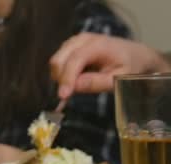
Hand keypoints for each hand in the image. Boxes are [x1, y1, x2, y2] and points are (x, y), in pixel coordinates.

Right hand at [50, 33, 170, 97]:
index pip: (74, 61)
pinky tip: (76, 78)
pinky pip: (58, 61)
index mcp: (97, 45)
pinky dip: (62, 73)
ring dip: (61, 76)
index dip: (66, 79)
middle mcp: (83, 39)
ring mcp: (75, 41)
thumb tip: (75, 86)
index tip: (62, 96)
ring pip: (56, 61)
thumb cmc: (129, 66)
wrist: (135, 54)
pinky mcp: (70, 46)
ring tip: (77, 85)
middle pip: (58, 60)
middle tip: (70, 94)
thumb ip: (97, 83)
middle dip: (60, 79)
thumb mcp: (119, 78)